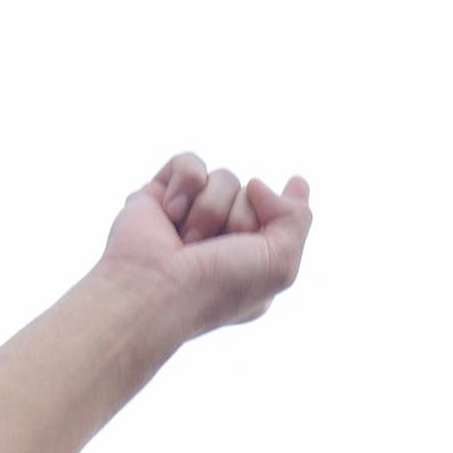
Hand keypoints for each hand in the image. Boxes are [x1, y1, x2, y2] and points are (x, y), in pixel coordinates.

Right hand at [98, 154, 311, 342]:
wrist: (155, 289)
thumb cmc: (217, 287)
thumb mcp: (280, 263)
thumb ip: (297, 219)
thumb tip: (260, 183)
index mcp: (251, 264)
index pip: (278, 218)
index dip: (278, 215)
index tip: (272, 219)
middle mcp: (222, 241)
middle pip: (252, 194)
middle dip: (240, 217)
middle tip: (215, 249)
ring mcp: (191, 218)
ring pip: (224, 177)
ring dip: (210, 208)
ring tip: (188, 241)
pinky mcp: (161, 197)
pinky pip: (189, 162)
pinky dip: (185, 184)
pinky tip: (170, 215)